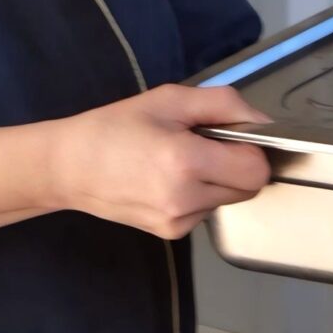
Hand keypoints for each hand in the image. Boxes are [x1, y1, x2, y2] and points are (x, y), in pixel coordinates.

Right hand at [51, 85, 272, 240]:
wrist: (69, 167)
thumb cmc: (116, 127)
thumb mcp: (169, 99)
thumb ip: (224, 104)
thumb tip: (263, 122)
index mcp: (185, 161)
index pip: (256, 169)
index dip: (252, 148)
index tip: (232, 136)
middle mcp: (185, 198)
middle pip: (249, 187)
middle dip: (237, 164)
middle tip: (204, 145)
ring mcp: (178, 221)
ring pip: (229, 200)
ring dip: (217, 180)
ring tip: (179, 162)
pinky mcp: (171, 233)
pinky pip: (206, 211)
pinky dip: (198, 195)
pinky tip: (168, 181)